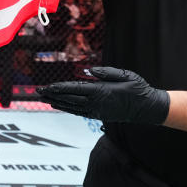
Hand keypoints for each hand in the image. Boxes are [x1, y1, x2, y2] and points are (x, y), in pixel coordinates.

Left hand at [37, 66, 169, 124]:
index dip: (59, 88)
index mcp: (101, 92)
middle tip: (38, 92)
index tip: (47, 87)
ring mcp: (97, 111)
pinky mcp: (99, 115)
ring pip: (72, 107)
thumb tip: (88, 71)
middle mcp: (96, 103)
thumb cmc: (138, 88)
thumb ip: (106, 72)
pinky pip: (79, 112)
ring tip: (44, 99)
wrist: (148, 108)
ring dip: (56, 102)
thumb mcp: (125, 75)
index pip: (74, 90)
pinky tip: (59, 105)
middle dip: (52, 95)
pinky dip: (67, 108)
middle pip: (69, 99)